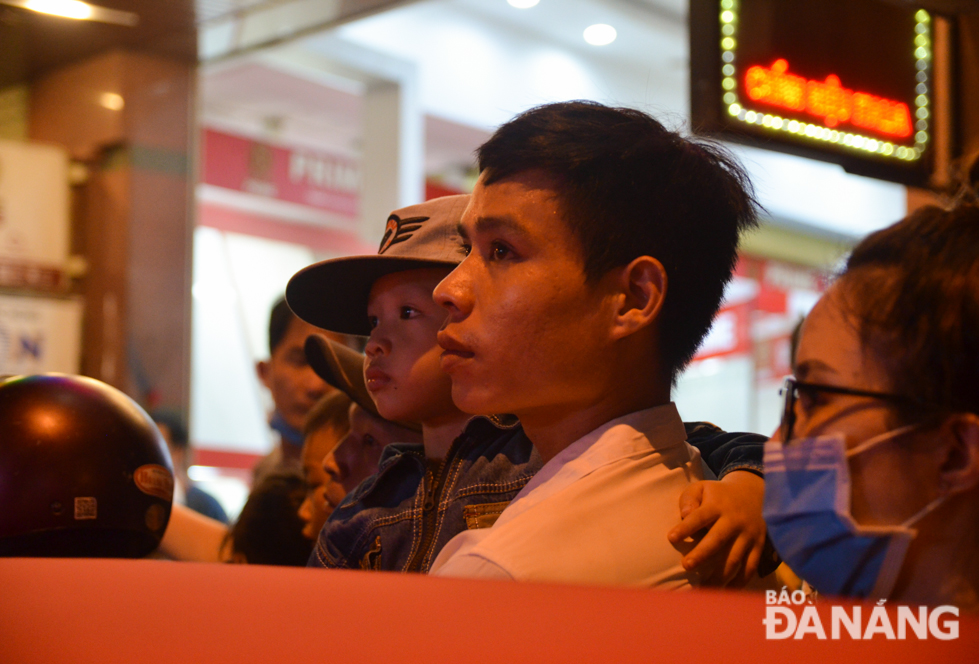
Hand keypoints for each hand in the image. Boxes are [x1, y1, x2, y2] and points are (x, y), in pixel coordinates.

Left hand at [667, 471, 766, 586]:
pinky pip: (750, 567)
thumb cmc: (718, 495)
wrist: (754, 493)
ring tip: (702, 588)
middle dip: (702, 554)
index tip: (671, 538)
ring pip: (734, 558)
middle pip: (718, 540)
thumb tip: (685, 514)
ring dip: (718, 575)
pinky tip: (725, 593)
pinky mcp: (759, 546)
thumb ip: (689, 499)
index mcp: (717, 506)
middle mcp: (734, 521)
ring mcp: (748, 535)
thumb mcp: (702, 488)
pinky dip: (739, 582)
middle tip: (686, 566)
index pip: (700, 517)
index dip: (686, 527)